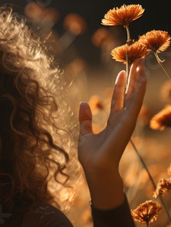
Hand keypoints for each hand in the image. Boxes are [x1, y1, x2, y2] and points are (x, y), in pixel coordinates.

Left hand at [78, 58, 146, 208]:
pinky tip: (142, 77)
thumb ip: (85, 119)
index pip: (119, 99)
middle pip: (130, 94)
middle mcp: (123, 119)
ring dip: (139, 78)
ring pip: (135, 94)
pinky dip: (139, 89)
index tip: (122, 72)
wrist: (96, 167)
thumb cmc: (91, 155)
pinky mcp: (128, 122)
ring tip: (141, 62)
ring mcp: (127, 120)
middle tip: (137, 60)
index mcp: (114, 122)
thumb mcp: (85, 133)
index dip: (120, 86)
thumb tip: (83, 103)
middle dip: (134, 77)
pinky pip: (135, 102)